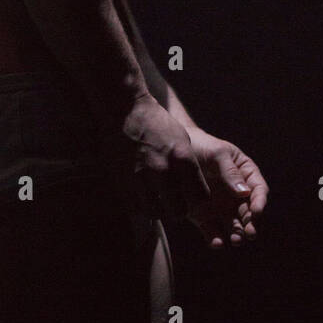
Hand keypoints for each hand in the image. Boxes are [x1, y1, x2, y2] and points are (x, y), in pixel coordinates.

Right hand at [104, 94, 211, 219]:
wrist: (124, 110)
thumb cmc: (157, 123)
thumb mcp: (182, 139)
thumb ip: (189, 167)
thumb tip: (193, 191)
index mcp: (182, 159)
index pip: (200, 197)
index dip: (198, 200)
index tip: (193, 196)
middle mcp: (162, 170)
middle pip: (178, 212)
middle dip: (179, 209)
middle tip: (175, 202)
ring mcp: (140, 178)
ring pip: (155, 212)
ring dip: (158, 209)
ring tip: (158, 198)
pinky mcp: (122, 181)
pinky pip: (136, 206)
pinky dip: (141, 204)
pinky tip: (143, 193)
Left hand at [182, 127, 268, 249]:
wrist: (175, 153)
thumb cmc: (201, 147)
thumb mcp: (217, 154)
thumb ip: (230, 172)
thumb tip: (245, 194)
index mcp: (246, 175)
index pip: (259, 190)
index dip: (260, 202)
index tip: (256, 212)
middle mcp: (237, 195)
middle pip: (249, 213)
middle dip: (251, 225)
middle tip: (250, 233)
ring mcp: (222, 208)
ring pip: (234, 226)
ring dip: (237, 235)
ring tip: (235, 240)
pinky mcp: (205, 218)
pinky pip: (213, 232)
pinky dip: (216, 239)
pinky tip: (216, 243)